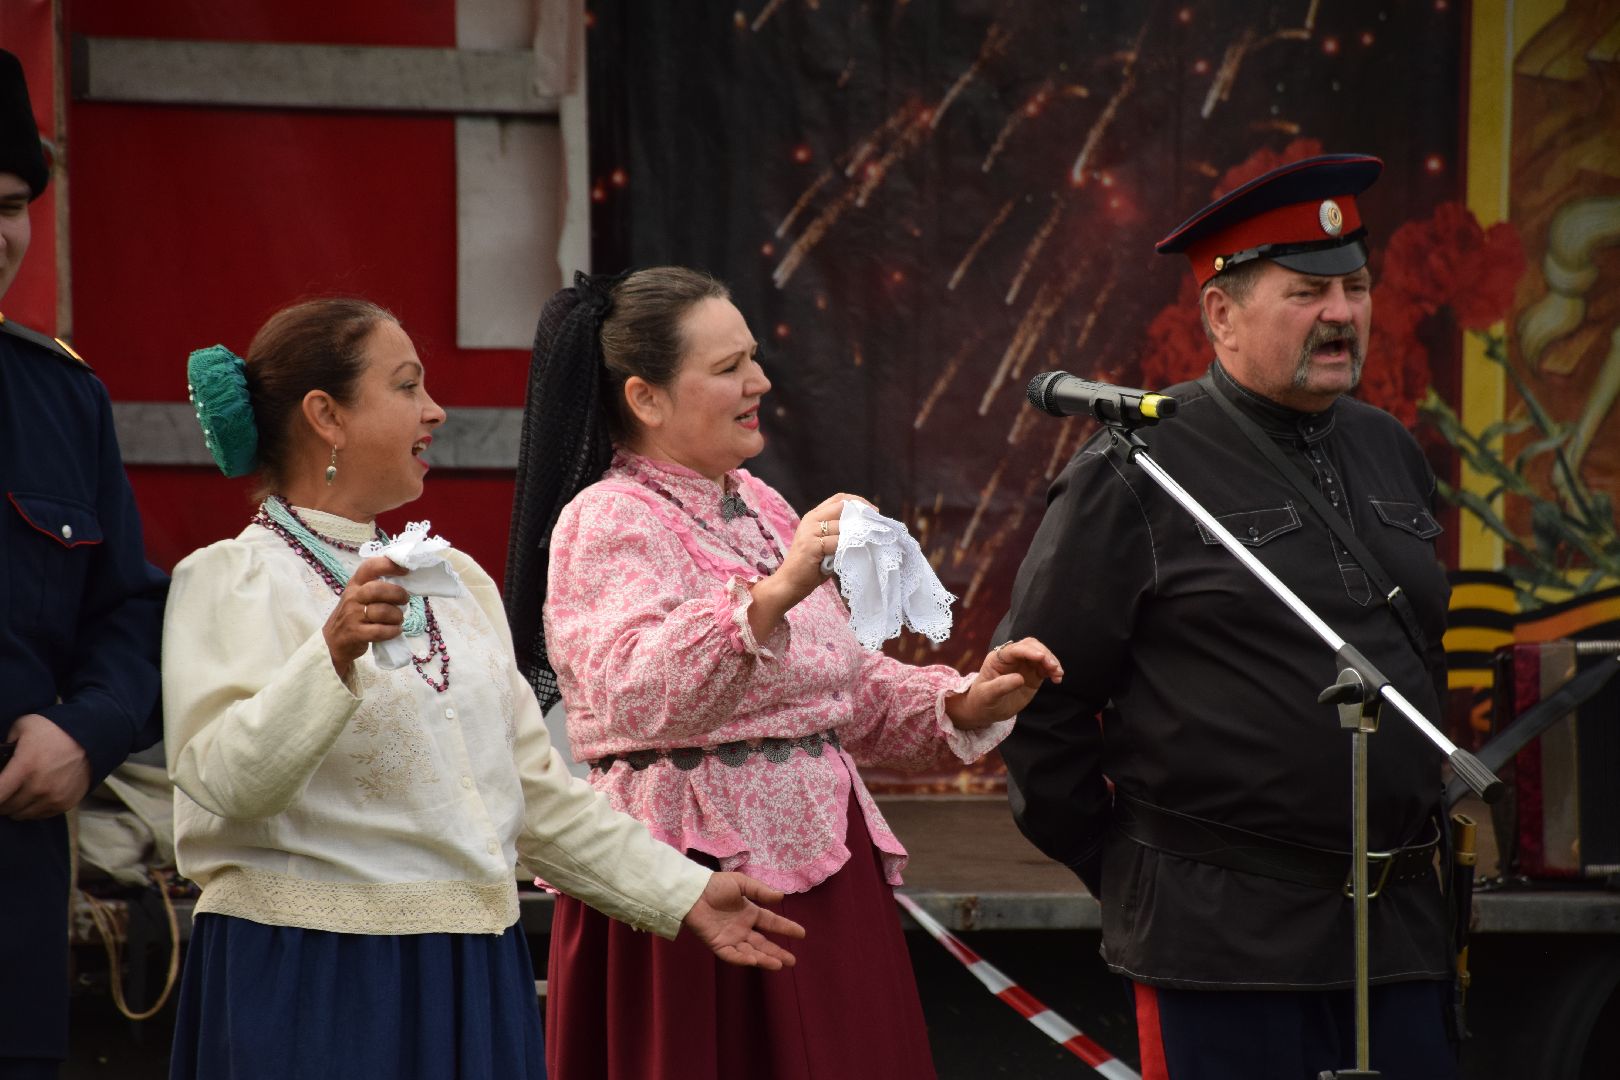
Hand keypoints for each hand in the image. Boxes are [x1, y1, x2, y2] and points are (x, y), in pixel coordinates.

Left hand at [0, 713, 92, 819]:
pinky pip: (38, 815)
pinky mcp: (65, 803)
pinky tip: (32, 796)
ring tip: (15, 794)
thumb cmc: (54, 729)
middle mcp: (39, 787)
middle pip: (5, 807)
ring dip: (14, 806)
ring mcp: (53, 797)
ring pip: (20, 814)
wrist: (93, 736)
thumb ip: (4, 744)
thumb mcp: (23, 726)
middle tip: (3, 789)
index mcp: (24, 767)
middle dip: (0, 800)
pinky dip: (31, 809)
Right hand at [322, 556, 410, 680]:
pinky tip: (395, 631)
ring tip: (398, 619)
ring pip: (381, 611)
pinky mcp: (355, 634)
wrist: (333, 640)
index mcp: (356, 584)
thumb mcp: (360, 595)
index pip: (370, 567)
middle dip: (397, 594)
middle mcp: (353, 597)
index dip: (389, 565)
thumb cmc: (354, 614)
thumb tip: (406, 581)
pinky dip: (392, 631)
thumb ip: (378, 586)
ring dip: (397, 616)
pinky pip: (379, 631)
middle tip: (405, 600)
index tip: (406, 570)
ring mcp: (352, 615)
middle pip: (377, 589)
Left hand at [680, 871, 805, 969]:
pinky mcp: (718, 944)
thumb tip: (781, 897)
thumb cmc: (715, 885)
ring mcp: (731, 938)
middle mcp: (743, 928)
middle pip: (763, 944)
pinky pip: (731, 955)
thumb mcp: (741, 883)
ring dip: (764, 959)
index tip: (802, 934)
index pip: (771, 923)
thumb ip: (760, 891)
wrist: (692, 891)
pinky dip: (742, 959)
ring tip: (779, 964)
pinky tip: (754, 961)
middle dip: (778, 953)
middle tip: (792, 961)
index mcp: (750, 913)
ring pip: (750, 952)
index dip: (786, 928)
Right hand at [748, 493, 873, 641]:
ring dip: (858, 532)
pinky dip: (849, 546)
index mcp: (813, 516)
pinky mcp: (811, 545)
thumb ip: (839, 534)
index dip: (858, 501)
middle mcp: (811, 520)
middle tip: (877, 523)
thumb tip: (865, 530)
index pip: (839, 499)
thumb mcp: (825, 545)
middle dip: (863, 513)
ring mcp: (810, 531)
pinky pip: (837, 542)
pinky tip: (857, 552)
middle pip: (842, 506)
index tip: (874, 512)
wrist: (788, 584)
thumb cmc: (810, 567)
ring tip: (871, 540)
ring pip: (842, 525)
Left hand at [944, 637, 1063, 729]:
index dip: (1029, 651)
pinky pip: (1045, 667)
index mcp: (998, 658)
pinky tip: (1057, 679)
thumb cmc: (982, 701)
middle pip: (1031, 646)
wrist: (986, 710)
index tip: (1041, 657)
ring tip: (1058, 674)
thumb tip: (1019, 678)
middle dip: (1044, 653)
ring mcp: (1023, 665)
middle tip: (1053, 667)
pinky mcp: (1033, 674)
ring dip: (1051, 661)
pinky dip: (1053, 670)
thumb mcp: (987, 695)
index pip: (1015, 649)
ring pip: (1041, 654)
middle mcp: (1012, 658)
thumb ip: (1001, 686)